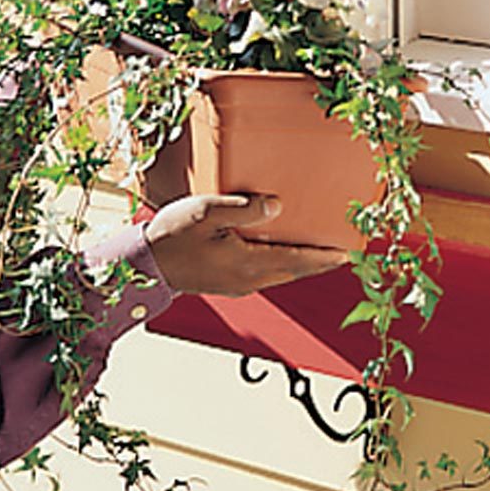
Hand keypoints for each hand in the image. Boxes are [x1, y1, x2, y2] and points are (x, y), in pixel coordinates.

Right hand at [144, 193, 348, 295]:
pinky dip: (281, 265)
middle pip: (293, 271)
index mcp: (247, 263)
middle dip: (318, 263)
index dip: (324, 256)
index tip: (346, 252)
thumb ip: (244, 208)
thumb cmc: (172, 236)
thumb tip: (277, 206)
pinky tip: (280, 254)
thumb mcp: (207, 212)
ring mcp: (237, 284)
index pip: (297, 260)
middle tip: (339, 253)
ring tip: (316, 253)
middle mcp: (248, 279)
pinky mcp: (227, 283)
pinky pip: (265, 275)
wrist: (143, 265)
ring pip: (280, 275)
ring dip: (300, 265)